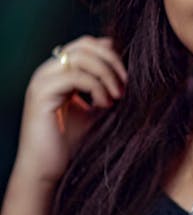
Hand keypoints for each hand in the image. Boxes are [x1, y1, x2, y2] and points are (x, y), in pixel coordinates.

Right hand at [14, 36, 127, 184]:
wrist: (47, 170)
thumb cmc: (71, 144)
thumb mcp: (95, 110)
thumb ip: (106, 88)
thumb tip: (128, 71)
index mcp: (59, 72)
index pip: (87, 44)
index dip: (111, 54)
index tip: (128, 77)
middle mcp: (48, 71)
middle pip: (85, 45)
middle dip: (112, 61)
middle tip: (127, 84)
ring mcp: (42, 80)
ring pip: (81, 57)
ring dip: (107, 74)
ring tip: (117, 96)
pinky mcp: (41, 93)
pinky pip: (76, 76)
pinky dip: (97, 88)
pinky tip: (104, 104)